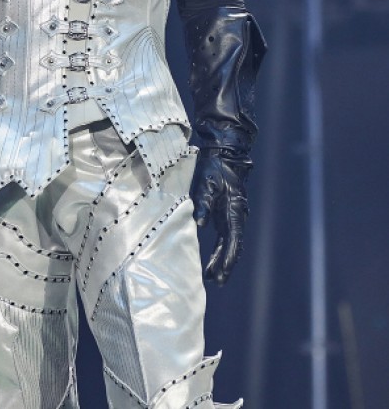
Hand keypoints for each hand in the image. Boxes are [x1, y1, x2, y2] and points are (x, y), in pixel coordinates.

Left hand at [191, 148, 251, 285]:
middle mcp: (237, 216)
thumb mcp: (206, 182)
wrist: (225, 154)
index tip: (220, 275)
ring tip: (212, 277)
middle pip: (233, 246)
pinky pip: (226, 236)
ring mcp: (233, 216)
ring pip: (230, 243)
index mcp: (234, 211)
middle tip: (217, 282)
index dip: (226, 259)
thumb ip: (203, 203)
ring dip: (222, 259)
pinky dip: (220, 249)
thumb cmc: (215, 167)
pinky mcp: (227, 213)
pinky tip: (213, 259)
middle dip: (225, 264)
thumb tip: (200, 223)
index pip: (232, 240)